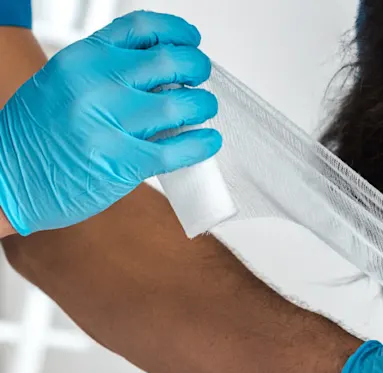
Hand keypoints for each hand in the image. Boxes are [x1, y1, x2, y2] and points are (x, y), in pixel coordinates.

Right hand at [0, 11, 221, 235]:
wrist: (7, 180)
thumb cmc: (35, 134)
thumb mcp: (62, 84)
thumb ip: (106, 73)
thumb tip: (161, 70)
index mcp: (81, 59)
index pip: (142, 28)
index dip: (176, 32)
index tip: (191, 40)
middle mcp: (96, 85)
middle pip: (170, 62)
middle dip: (197, 67)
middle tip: (201, 77)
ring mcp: (110, 125)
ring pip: (181, 104)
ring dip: (203, 105)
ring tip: (204, 109)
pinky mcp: (123, 163)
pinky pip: (178, 149)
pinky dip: (201, 143)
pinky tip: (208, 141)